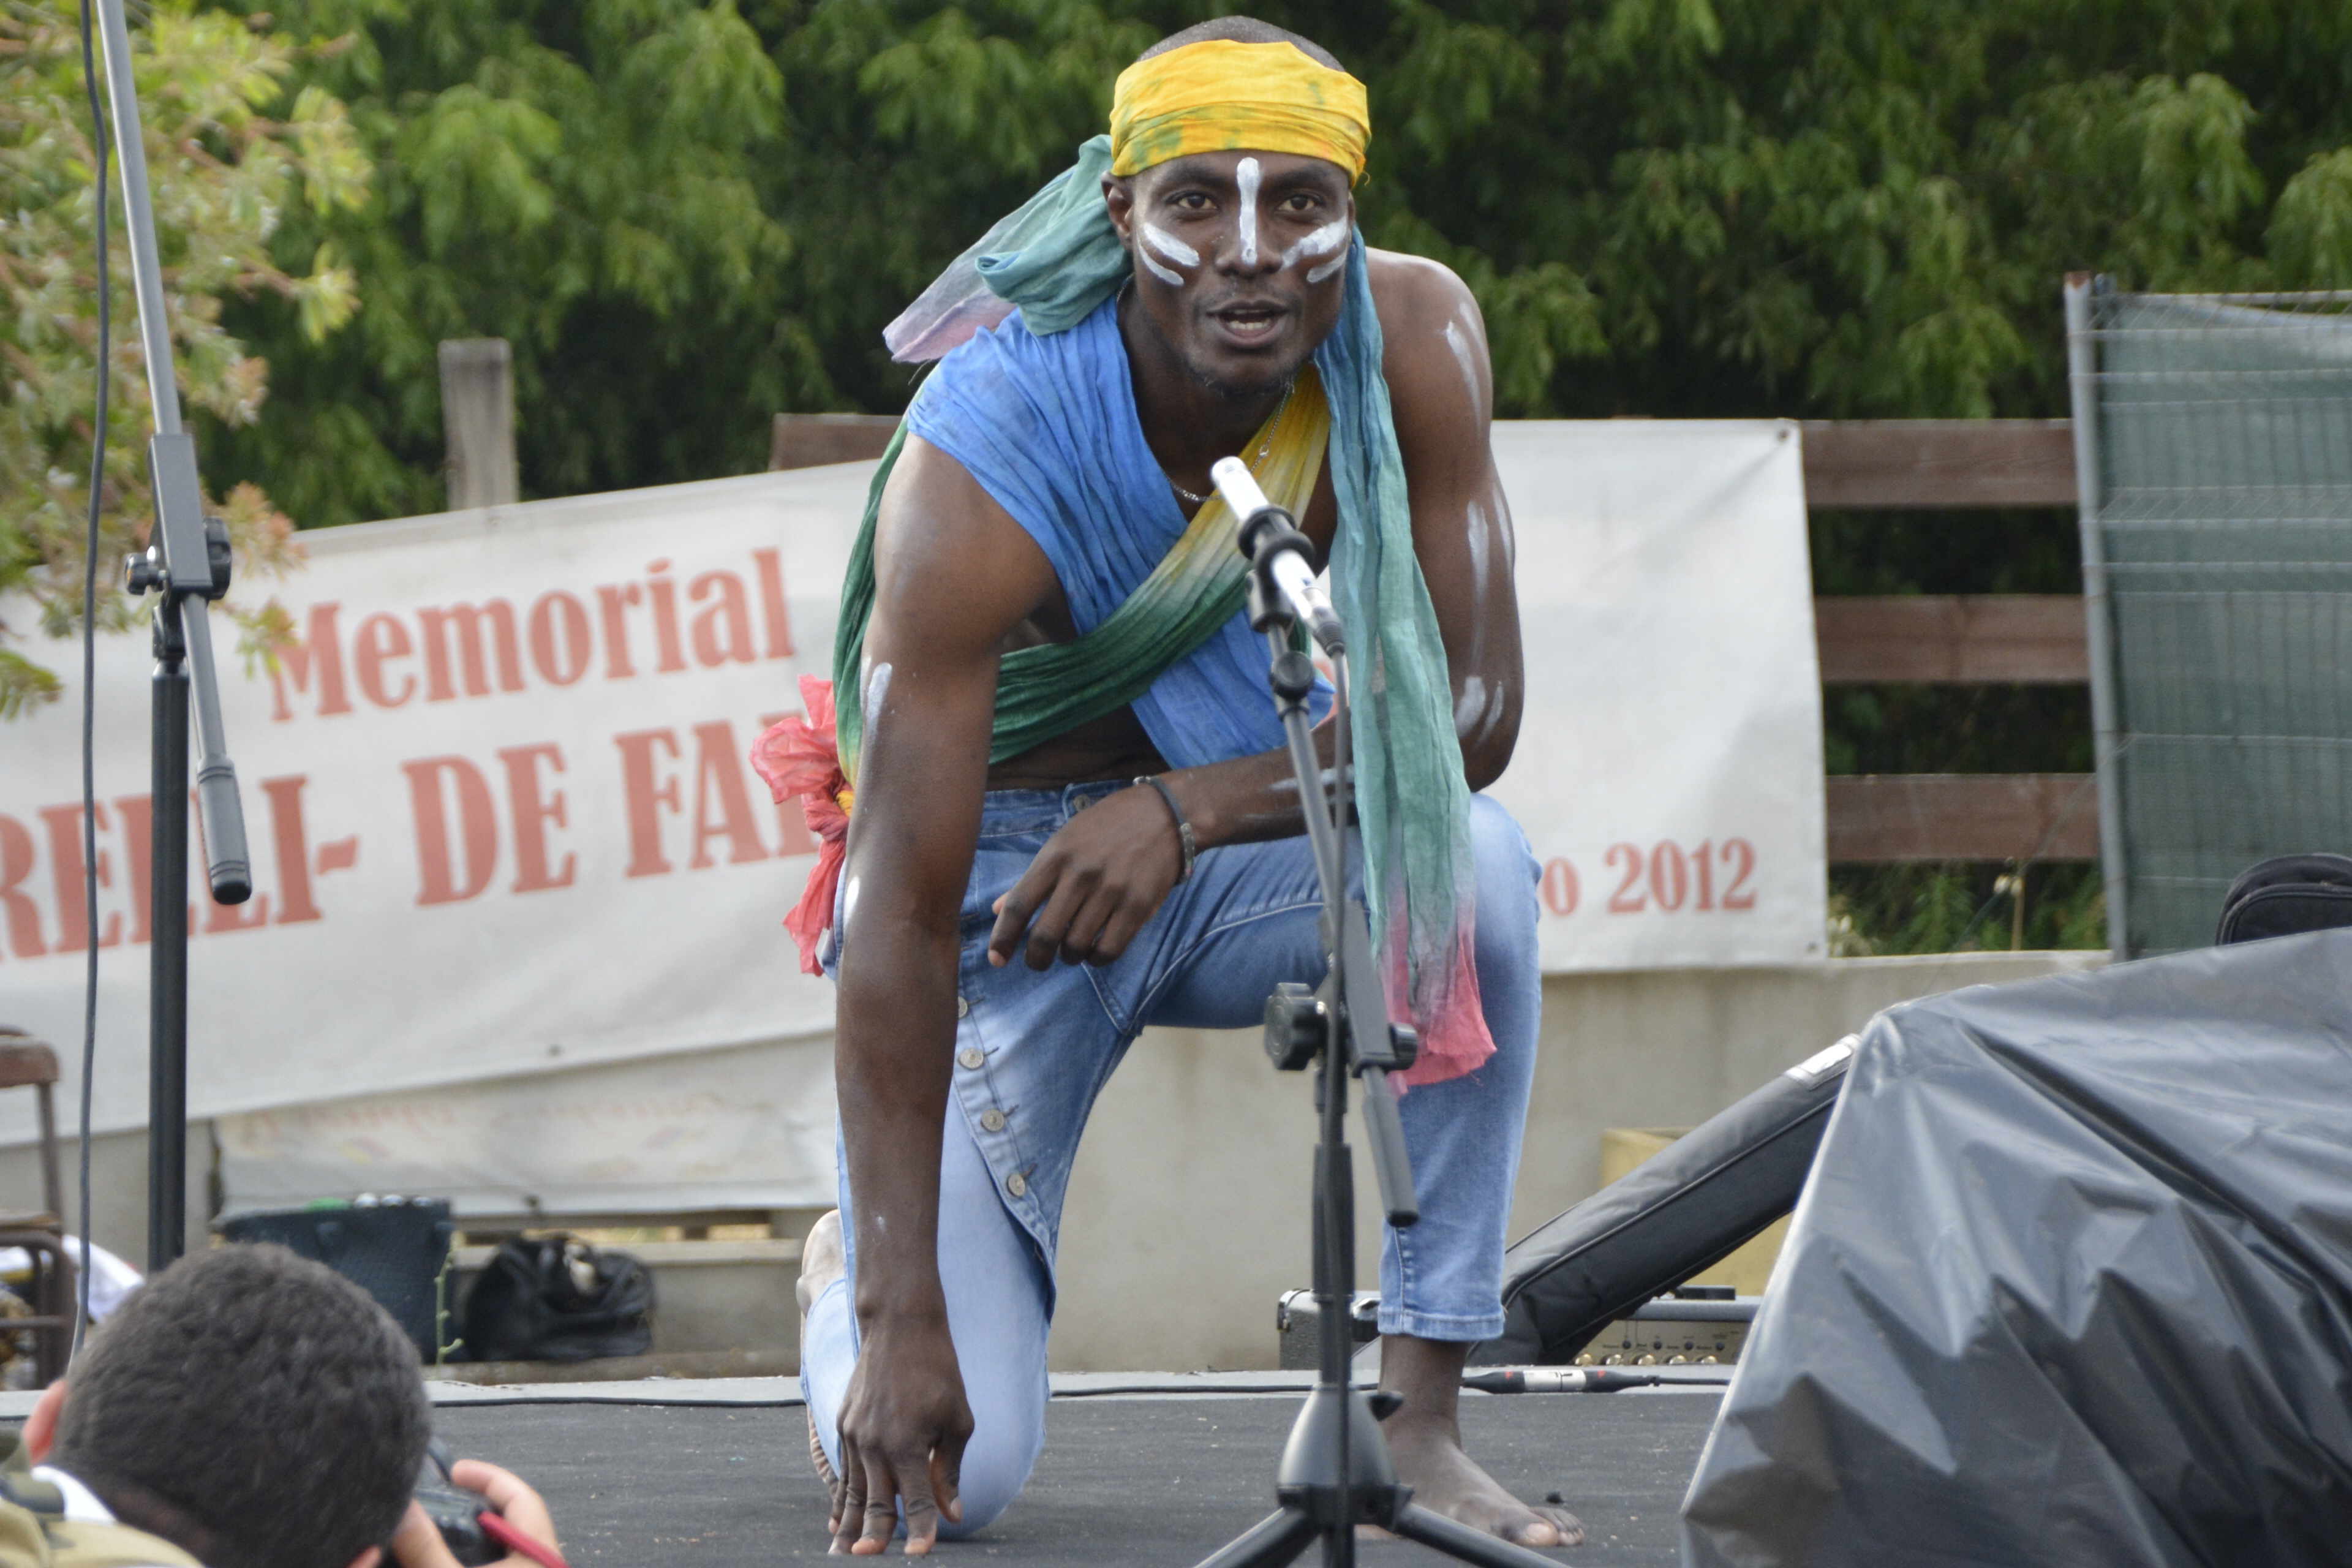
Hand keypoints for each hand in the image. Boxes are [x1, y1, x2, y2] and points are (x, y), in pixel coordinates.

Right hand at [389, 1461, 558, 1567]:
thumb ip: (427, 1549)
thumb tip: (404, 1512)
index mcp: (538, 1549)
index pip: (521, 1496)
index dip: (488, 1477)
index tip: (455, 1470)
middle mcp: (539, 1560)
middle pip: (511, 1518)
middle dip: (475, 1505)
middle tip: (441, 1499)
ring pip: (500, 1544)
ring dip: (472, 1535)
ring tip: (437, 1527)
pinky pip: (499, 1562)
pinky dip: (475, 1557)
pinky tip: (446, 1556)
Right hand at [831, 1313, 973, 1554]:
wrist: (899, 1326)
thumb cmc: (938, 1372)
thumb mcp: (957, 1420)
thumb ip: (950, 1469)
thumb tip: (952, 1513)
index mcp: (906, 1444)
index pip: (916, 1500)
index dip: (921, 1531)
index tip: (920, 1556)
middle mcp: (874, 1444)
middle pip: (875, 1505)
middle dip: (872, 1539)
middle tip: (866, 1563)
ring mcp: (854, 1435)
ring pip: (853, 1493)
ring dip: (849, 1527)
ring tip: (842, 1555)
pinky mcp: (844, 1425)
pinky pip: (844, 1472)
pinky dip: (841, 1498)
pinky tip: (837, 1520)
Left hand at [988, 783, 1185, 969]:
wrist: (1163, 815)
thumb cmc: (1106, 828)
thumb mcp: (1064, 842)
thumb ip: (1033, 878)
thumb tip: (997, 909)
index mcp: (1055, 856)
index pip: (1019, 906)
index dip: (1002, 938)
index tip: (996, 959)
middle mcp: (1080, 875)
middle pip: (1044, 935)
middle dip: (1035, 959)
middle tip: (1037, 962)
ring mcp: (1110, 892)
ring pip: (1075, 947)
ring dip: (1068, 957)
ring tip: (1071, 950)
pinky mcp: (1137, 907)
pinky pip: (1108, 950)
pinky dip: (1095, 959)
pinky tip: (1094, 950)